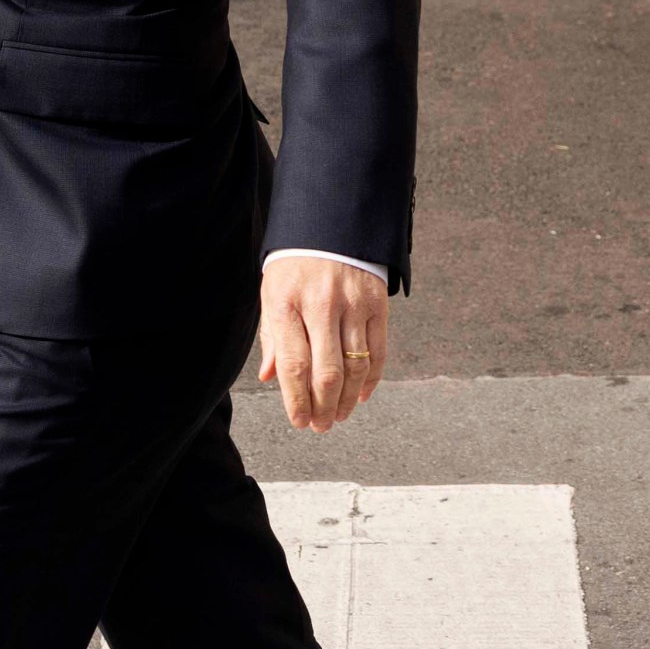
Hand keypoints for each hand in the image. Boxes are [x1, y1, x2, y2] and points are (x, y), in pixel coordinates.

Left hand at [258, 256, 390, 432]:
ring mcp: (352, 304)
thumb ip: (273, 337)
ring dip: (348, 400)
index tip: (299, 421)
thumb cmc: (294, 264)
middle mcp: (321, 305)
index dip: (297, 400)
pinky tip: (362, 395)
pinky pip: (378, 351)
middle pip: (326, 372)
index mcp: (286, 303)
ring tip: (339, 416)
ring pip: (355, 367)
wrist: (329, 222)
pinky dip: (372, 379)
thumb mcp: (272, 293)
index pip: (293, 365)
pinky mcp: (377, 304)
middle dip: (324, 408)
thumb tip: (271, 378)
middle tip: (321, 426)